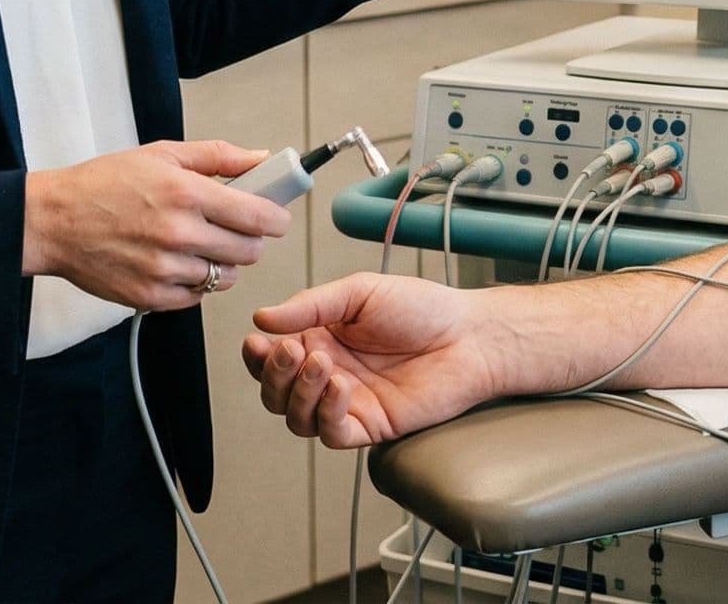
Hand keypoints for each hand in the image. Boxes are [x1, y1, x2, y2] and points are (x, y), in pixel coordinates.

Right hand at [21, 139, 288, 313]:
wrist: (53, 221)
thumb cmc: (104, 184)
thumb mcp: (162, 154)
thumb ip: (218, 156)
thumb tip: (261, 157)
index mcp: (187, 193)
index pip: (258, 216)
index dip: (276, 218)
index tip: (276, 218)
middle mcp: (179, 233)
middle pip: (249, 251)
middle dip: (250, 240)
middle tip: (234, 229)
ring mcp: (165, 269)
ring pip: (225, 277)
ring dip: (223, 264)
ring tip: (200, 245)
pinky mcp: (150, 297)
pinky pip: (196, 297)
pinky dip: (195, 283)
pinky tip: (178, 263)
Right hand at [243, 273, 504, 447]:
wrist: (470, 336)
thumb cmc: (423, 308)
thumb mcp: (360, 292)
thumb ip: (310, 305)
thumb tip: (262, 317)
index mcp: (320, 339)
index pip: (271, 357)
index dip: (257, 355)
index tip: (257, 341)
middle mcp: (328, 374)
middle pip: (275, 393)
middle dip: (273, 375)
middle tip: (292, 351)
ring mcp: (347, 403)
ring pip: (296, 418)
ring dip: (299, 393)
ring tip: (322, 363)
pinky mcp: (369, 426)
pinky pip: (332, 434)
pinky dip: (327, 413)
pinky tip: (341, 387)